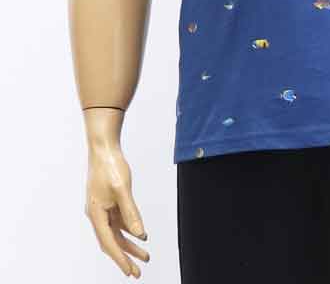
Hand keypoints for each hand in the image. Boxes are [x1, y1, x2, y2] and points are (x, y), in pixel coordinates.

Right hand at [85, 142, 150, 276]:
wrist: (103, 147)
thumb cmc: (110, 165)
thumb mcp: (122, 189)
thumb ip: (131, 213)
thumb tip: (139, 234)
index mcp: (96, 214)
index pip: (108, 243)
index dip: (119, 259)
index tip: (130, 272)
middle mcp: (97, 214)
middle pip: (111, 242)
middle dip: (125, 257)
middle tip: (138, 272)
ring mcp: (102, 208)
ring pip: (116, 233)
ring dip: (129, 245)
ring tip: (144, 256)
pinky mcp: (108, 202)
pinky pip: (118, 222)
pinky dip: (129, 230)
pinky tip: (140, 236)